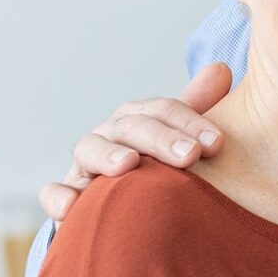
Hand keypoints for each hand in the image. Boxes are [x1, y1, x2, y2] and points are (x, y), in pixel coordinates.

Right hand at [38, 63, 232, 221]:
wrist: (128, 205)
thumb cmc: (160, 165)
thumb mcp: (180, 136)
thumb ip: (199, 107)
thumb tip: (221, 69)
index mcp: (139, 118)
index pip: (164, 111)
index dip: (192, 123)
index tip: (218, 143)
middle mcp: (110, 135)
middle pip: (132, 128)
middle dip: (161, 139)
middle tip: (190, 155)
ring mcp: (85, 165)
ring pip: (89, 150)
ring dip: (108, 155)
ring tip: (129, 165)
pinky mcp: (68, 198)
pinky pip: (56, 193)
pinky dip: (60, 198)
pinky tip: (73, 207)